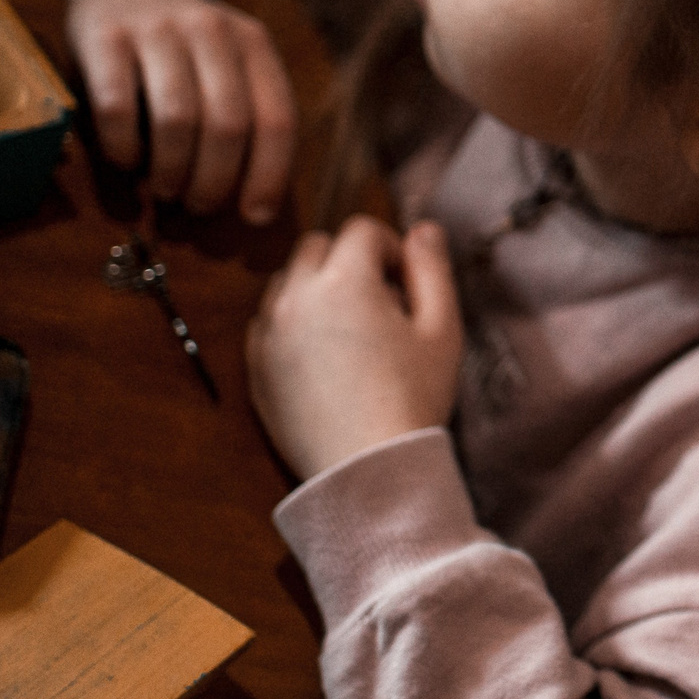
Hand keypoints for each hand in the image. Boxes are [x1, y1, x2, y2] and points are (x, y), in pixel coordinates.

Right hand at [65, 0, 296, 222]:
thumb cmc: (187, 44)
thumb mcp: (232, 62)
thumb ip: (248, 114)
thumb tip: (257, 206)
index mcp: (254, 43)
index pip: (276, 120)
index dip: (269, 176)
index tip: (254, 215)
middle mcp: (212, 31)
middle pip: (228, 126)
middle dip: (214, 181)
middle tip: (198, 205)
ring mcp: (156, 30)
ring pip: (177, 120)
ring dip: (172, 171)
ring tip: (166, 189)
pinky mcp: (104, 36)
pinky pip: (117, 107)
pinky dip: (124, 147)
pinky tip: (128, 161)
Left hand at [247, 218, 463, 480]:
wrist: (368, 469)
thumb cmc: (413, 397)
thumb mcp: (442, 329)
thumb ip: (432, 269)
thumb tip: (423, 229)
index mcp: (344, 280)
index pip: (361, 229)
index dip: (390, 248)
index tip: (406, 283)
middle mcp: (296, 296)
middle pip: (316, 246)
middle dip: (348, 260)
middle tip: (379, 304)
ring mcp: (268, 332)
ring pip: (287, 282)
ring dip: (316, 289)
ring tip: (349, 332)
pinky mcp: (255, 366)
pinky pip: (269, 323)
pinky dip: (293, 325)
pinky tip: (324, 359)